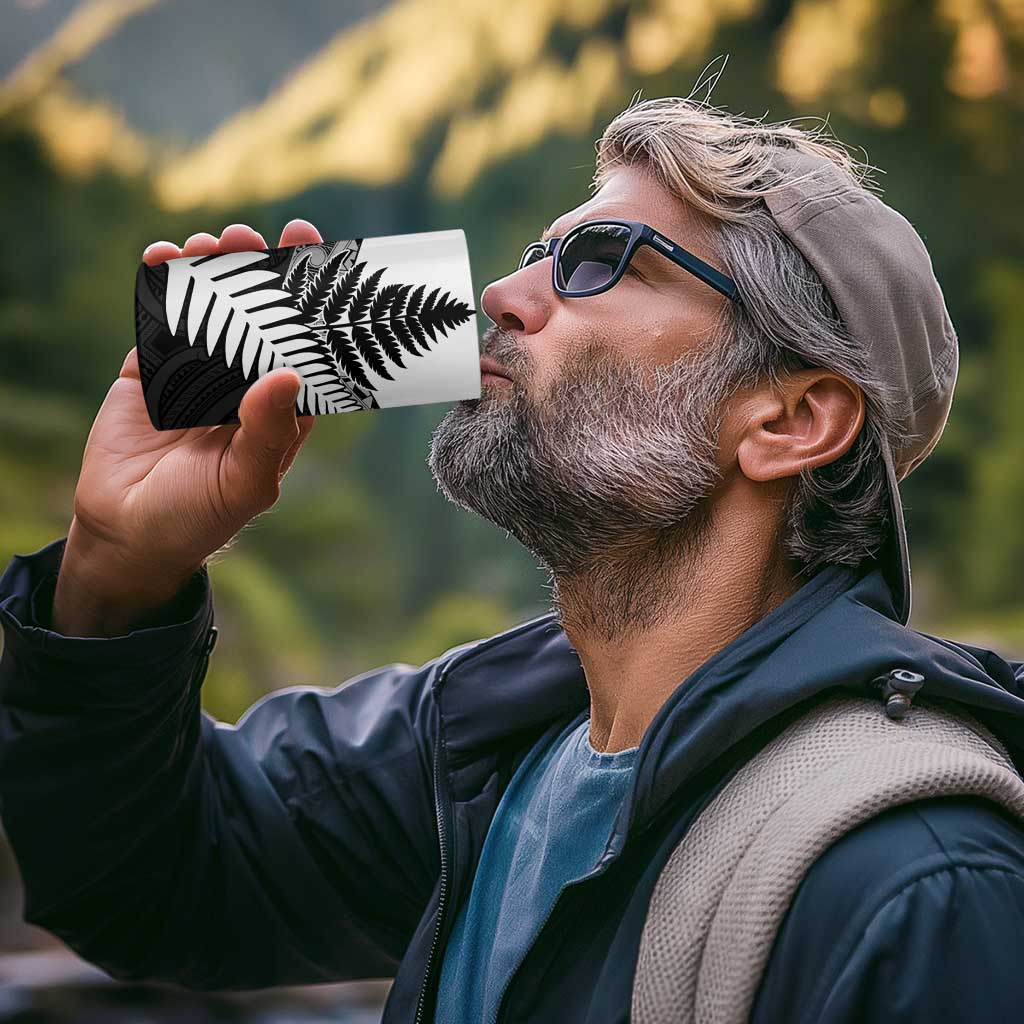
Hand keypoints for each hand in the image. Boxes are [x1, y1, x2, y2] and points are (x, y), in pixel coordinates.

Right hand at [52, 220, 322, 634]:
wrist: (128, 535)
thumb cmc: (200, 517)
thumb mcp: (245, 483)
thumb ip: (268, 433)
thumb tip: (287, 375)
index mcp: (280, 410)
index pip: (304, 347)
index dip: (312, 303)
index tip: (316, 256)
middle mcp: (244, 385)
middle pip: (259, 317)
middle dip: (260, 273)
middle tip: (255, 237)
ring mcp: (198, 374)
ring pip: (211, 310)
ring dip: (213, 271)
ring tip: (212, 243)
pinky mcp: (151, 371)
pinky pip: (159, 321)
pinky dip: (161, 287)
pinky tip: (164, 257)